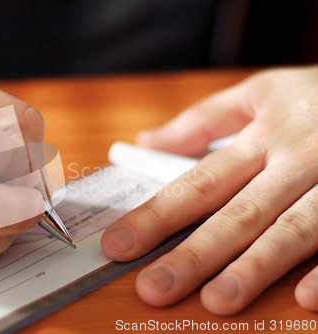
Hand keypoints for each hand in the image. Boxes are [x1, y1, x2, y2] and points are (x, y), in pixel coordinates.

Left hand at [101, 67, 317, 313]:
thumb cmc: (317, 96)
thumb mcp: (260, 93)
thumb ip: (202, 120)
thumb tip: (145, 142)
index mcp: (262, 138)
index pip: (198, 183)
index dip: (156, 215)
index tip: (119, 244)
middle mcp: (296, 161)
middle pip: (237, 213)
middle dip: (194, 254)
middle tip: (153, 289)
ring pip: (293, 230)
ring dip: (256, 267)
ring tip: (217, 301)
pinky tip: (307, 298)